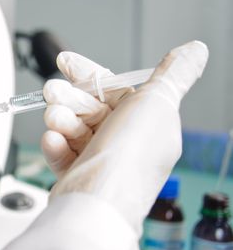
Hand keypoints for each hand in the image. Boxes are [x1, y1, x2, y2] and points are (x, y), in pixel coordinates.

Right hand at [42, 41, 207, 231]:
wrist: (101, 201)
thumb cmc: (132, 155)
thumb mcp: (158, 103)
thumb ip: (174, 74)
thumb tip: (196, 49)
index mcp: (145, 123)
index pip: (115, 90)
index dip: (89, 73)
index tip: (66, 62)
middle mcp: (124, 141)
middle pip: (90, 108)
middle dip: (69, 97)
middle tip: (52, 91)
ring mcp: (101, 160)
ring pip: (74, 128)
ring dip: (61, 119)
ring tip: (54, 118)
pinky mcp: (78, 175)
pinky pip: (62, 153)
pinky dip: (55, 145)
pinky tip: (52, 140)